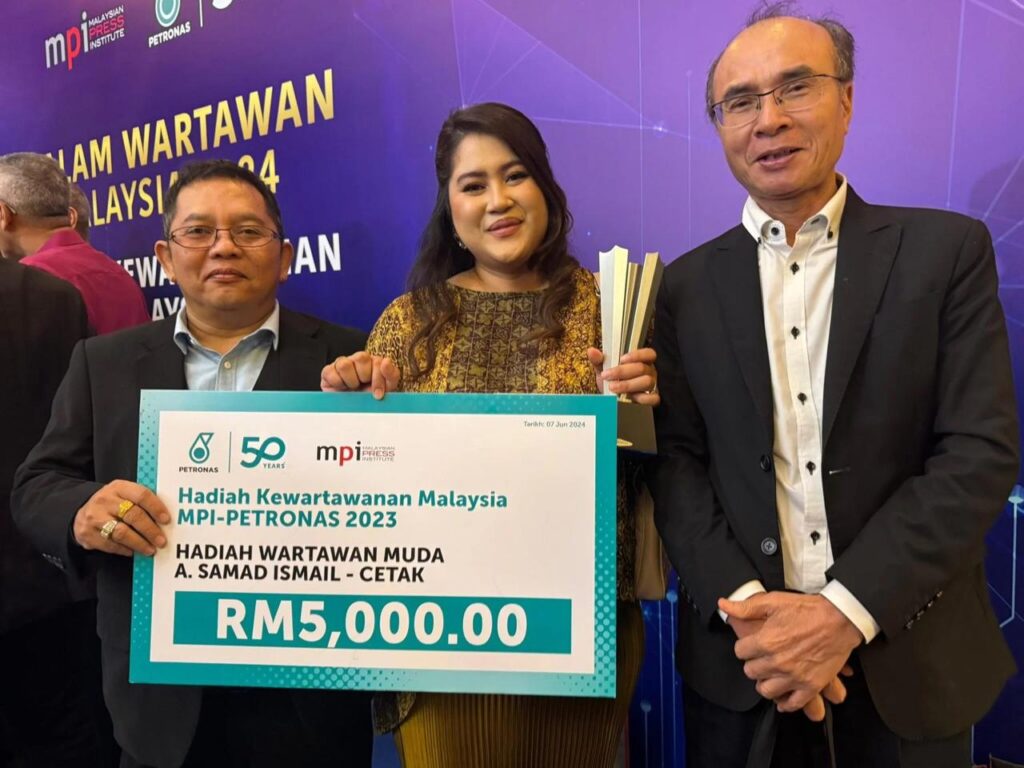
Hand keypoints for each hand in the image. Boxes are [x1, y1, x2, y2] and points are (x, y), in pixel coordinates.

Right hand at [73, 480, 169, 556]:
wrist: (82, 512)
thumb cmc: (112, 504)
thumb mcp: (124, 495)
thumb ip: (141, 501)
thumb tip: (165, 518)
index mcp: (119, 487)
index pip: (141, 495)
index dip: (156, 508)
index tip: (166, 520)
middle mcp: (105, 500)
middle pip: (133, 515)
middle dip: (150, 530)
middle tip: (161, 541)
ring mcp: (95, 517)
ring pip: (121, 533)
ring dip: (139, 543)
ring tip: (150, 550)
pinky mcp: (87, 534)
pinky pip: (110, 544)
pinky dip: (124, 550)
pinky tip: (134, 551)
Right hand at [320, 352, 399, 398]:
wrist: (353, 411)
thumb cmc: (370, 398)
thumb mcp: (386, 389)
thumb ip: (391, 375)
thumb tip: (386, 361)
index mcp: (374, 362)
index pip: (378, 361)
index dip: (378, 379)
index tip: (378, 394)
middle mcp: (358, 360)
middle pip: (361, 357)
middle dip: (364, 377)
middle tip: (363, 388)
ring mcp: (342, 364)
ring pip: (345, 364)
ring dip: (350, 381)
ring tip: (352, 388)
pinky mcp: (328, 371)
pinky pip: (330, 372)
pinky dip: (337, 383)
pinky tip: (342, 388)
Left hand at [587, 347, 658, 405]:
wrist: (613, 399)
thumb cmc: (613, 380)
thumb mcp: (604, 369)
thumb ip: (599, 360)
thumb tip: (591, 351)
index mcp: (642, 361)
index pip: (648, 353)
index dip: (637, 355)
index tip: (621, 359)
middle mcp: (649, 372)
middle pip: (642, 368)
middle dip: (623, 372)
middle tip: (607, 376)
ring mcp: (652, 385)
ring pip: (646, 382)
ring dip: (628, 384)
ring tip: (612, 387)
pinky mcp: (652, 399)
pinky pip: (653, 398)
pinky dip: (641, 398)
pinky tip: (628, 397)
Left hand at [718, 592, 861, 713]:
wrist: (840, 619)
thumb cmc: (808, 609)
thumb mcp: (774, 602)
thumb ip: (746, 607)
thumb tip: (723, 604)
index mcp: (766, 641)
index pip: (740, 652)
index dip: (744, 647)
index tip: (751, 644)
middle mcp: (777, 662)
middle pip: (751, 672)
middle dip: (753, 664)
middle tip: (761, 658)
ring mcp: (794, 676)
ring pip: (766, 691)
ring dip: (766, 682)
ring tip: (770, 674)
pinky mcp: (811, 686)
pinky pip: (792, 704)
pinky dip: (785, 702)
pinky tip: (784, 695)